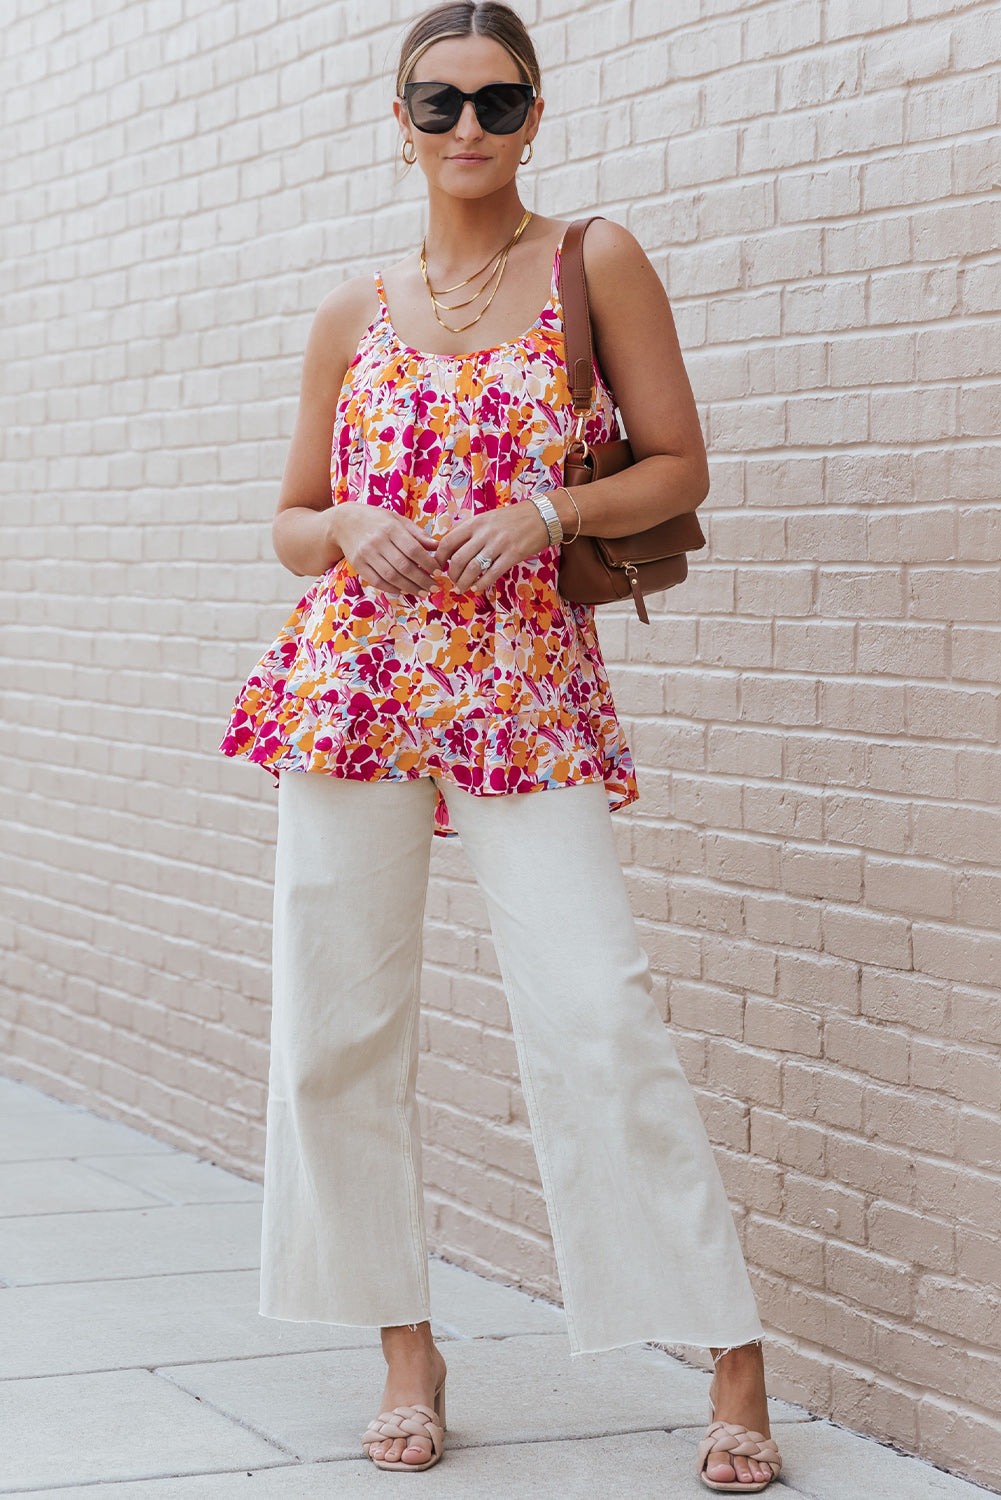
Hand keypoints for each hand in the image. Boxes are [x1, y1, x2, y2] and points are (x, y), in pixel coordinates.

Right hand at [328, 503, 444, 594]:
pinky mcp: (358, 564)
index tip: (439, 572)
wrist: (343, 522)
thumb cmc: (376, 520)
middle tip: (434, 587)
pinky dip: (393, 589)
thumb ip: (417, 533)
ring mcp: (366, 554)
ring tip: (423, 592)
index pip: (413, 549)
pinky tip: (405, 590)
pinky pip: (377, 581)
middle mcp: (377, 541)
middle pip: (404, 566)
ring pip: (391, 576)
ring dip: (410, 587)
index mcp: (390, 527)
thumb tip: (437, 546)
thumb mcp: (397, 519)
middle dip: (422, 580)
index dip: (428, 563)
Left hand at [434, 500, 551, 593]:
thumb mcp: (487, 519)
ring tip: (461, 589)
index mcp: (475, 523)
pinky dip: (481, 584)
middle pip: (458, 559)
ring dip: (464, 583)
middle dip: (452, 575)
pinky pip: (492, 574)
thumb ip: (471, 532)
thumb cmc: (513, 518)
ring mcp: (499, 544)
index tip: (439, 567)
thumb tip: (452, 550)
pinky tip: (477, 588)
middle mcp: (484, 533)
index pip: (448, 542)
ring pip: (473, 569)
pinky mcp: (513, 555)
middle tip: (452, 581)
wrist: (542, 516)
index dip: (439, 558)